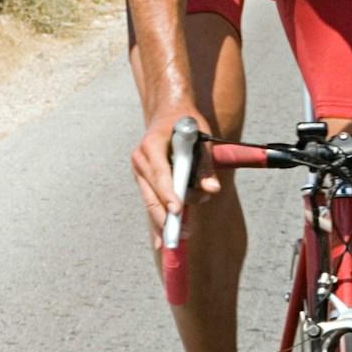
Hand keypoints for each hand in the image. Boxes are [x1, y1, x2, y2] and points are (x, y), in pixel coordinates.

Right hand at [131, 105, 216, 249]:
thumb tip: (212, 189)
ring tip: (181, 236)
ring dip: (165, 220)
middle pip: (152, 193)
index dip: (169, 193)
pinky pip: (151, 201)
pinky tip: (161, 240)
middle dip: (166, 215)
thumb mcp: (201, 138)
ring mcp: (139, 171)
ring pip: (150, 201)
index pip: (160, 174)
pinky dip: (158, 218)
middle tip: (183, 233)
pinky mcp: (144, 180)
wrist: (168, 111)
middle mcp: (140, 159)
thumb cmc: (186, 123)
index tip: (178, 210)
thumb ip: (205, 165)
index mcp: (152, 145)